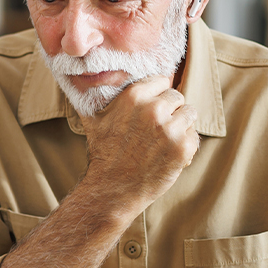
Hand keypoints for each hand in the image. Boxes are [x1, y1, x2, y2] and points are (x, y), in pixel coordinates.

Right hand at [82, 76, 198, 206]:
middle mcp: (154, 109)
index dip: (156, 95)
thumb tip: (73, 78)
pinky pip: (194, 136)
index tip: (150, 110)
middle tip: (155, 130)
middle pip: (177, 96)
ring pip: (190, 114)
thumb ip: (91, 96)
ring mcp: (171, 129)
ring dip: (180, 126)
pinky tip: (168, 154)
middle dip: (170, 111)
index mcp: (134, 96)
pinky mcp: (183, 148)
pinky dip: (185, 145)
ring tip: (163, 141)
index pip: (160, 81)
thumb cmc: (103, 154)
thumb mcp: (93, 120)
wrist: (112, 189)